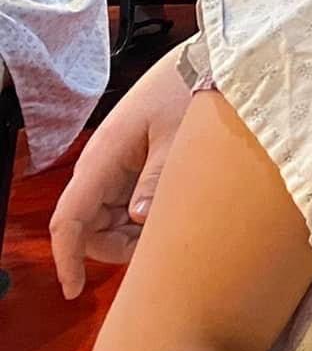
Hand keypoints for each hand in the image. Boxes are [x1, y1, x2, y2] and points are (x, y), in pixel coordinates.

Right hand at [49, 51, 195, 297]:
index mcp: (104, 157)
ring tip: (169, 230)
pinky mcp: (133, 161)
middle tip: (156, 250)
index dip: (67, 257)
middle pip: (87, 225)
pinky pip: (123, 201)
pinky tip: (170, 213)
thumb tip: (139, 219)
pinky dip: (140, 216)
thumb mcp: (180, 138)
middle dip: (112, 247)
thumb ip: (159, 178)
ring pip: (105, 216)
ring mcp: (116, 162)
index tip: (74, 290)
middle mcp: (102, 163)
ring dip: (128, 233)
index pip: (69, 218)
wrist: (205, 60)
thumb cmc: (189, 90)